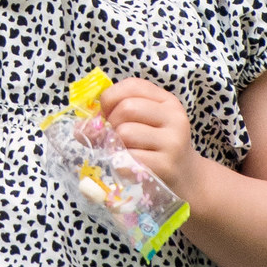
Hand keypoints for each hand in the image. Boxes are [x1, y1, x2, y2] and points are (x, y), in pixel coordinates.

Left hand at [100, 76, 196, 206]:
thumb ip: (115, 117)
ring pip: (125, 133)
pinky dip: (120, 164)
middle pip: (126, 108)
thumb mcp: (145, 125)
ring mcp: (172, 142)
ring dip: (116, 146)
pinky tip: (129, 167)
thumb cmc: (157, 149)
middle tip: (115, 138)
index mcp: (167, 101)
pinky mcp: (166, 166)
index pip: (132, 86)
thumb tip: (79, 128)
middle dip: (111, 124)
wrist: (187, 180)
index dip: (110, 98)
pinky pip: (128, 158)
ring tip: (125, 153)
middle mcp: (173, 118)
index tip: (107, 113)